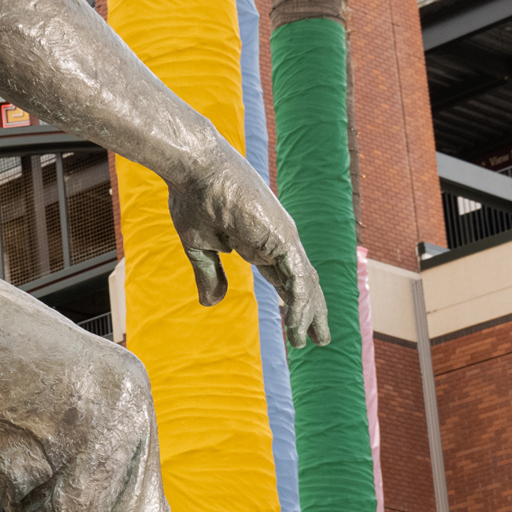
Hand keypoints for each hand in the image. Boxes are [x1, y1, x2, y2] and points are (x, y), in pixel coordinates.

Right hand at [167, 139, 330, 347]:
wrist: (195, 170)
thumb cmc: (193, 199)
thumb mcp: (199, 247)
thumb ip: (209, 275)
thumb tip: (213, 304)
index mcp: (259, 241)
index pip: (282, 277)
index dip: (291, 302)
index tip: (295, 326)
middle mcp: (278, 240)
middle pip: (301, 282)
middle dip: (311, 312)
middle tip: (318, 339)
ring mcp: (283, 238)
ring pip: (305, 283)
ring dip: (310, 314)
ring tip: (314, 341)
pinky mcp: (282, 238)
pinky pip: (298, 278)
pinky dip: (301, 303)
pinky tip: (300, 324)